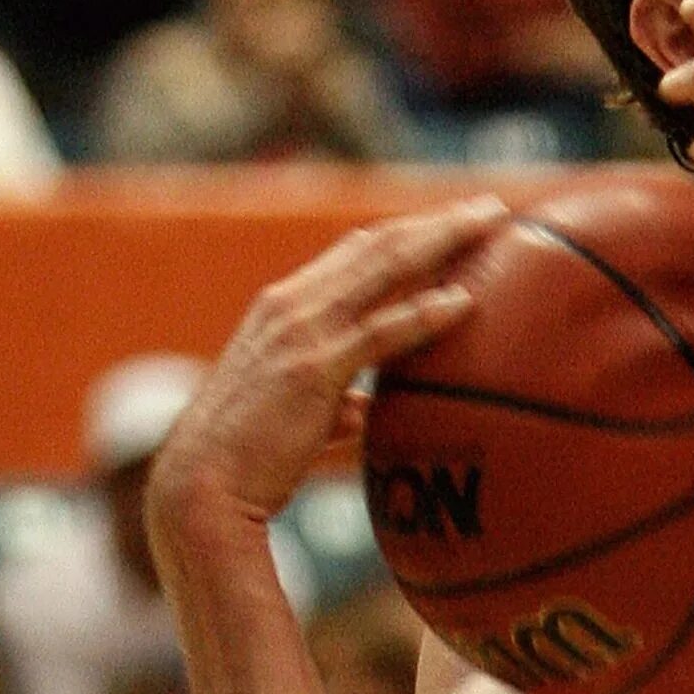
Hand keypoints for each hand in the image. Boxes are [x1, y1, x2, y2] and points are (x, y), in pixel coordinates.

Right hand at [148, 198, 509, 548]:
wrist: (200, 487)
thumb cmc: (247, 456)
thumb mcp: (293, 412)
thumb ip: (332, 402)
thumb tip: (361, 411)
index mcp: (284, 308)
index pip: (355, 252)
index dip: (407, 232)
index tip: (456, 220)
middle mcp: (291, 306)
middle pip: (377, 245)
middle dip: (437, 222)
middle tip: (491, 207)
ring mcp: (301, 333)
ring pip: (383, 269)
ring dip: (442, 242)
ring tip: (492, 226)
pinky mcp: (313, 370)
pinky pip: (380, 333)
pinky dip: (424, 314)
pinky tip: (463, 302)